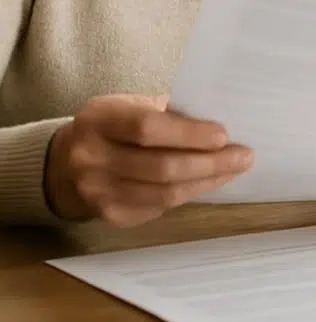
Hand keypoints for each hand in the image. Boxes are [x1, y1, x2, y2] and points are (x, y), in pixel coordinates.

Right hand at [44, 94, 253, 226]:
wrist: (66, 163)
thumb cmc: (114, 125)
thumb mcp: (130, 105)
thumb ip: (167, 111)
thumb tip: (219, 118)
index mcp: (99, 120)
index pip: (147, 128)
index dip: (189, 133)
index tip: (224, 135)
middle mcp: (92, 159)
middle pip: (161, 167)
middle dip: (210, 163)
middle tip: (244, 156)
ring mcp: (98, 193)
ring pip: (164, 194)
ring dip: (206, 181)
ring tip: (234, 169)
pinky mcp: (110, 216)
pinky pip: (159, 208)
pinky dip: (190, 194)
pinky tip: (210, 182)